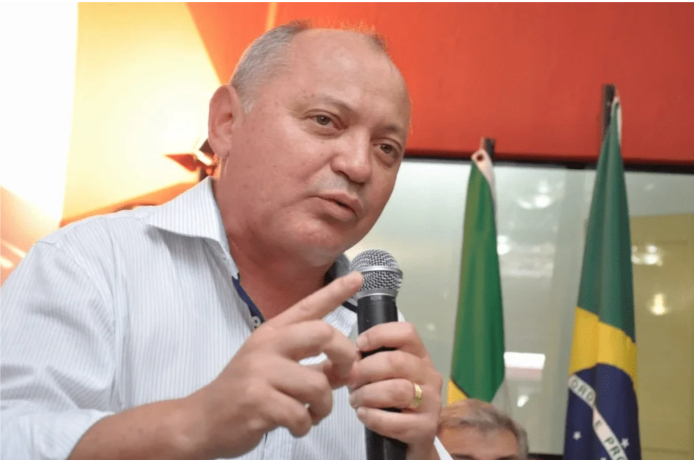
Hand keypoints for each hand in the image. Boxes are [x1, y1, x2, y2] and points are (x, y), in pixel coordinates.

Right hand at [185, 271, 362, 458]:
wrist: (203, 420)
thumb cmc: (245, 392)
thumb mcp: (277, 370)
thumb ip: (314, 366)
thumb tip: (349, 369)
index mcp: (272, 332)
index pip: (309, 306)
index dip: (335, 292)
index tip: (358, 278)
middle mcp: (267, 345)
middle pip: (323, 333)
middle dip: (345, 357)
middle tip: (344, 376)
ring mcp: (260, 371)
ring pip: (318, 385)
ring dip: (324, 407)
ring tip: (313, 414)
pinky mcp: (257, 401)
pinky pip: (300, 414)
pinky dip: (305, 426)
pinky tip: (296, 426)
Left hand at [347, 322, 442, 459]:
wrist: (409, 440)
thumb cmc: (392, 402)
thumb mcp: (383, 377)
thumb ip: (366, 363)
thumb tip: (342, 360)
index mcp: (419, 356)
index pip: (407, 332)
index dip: (379, 334)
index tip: (358, 346)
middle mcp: (429, 375)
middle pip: (397, 361)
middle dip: (365, 370)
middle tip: (350, 381)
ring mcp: (431, 402)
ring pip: (397, 390)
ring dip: (368, 395)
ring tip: (355, 401)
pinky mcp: (426, 428)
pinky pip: (396, 421)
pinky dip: (374, 417)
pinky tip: (363, 415)